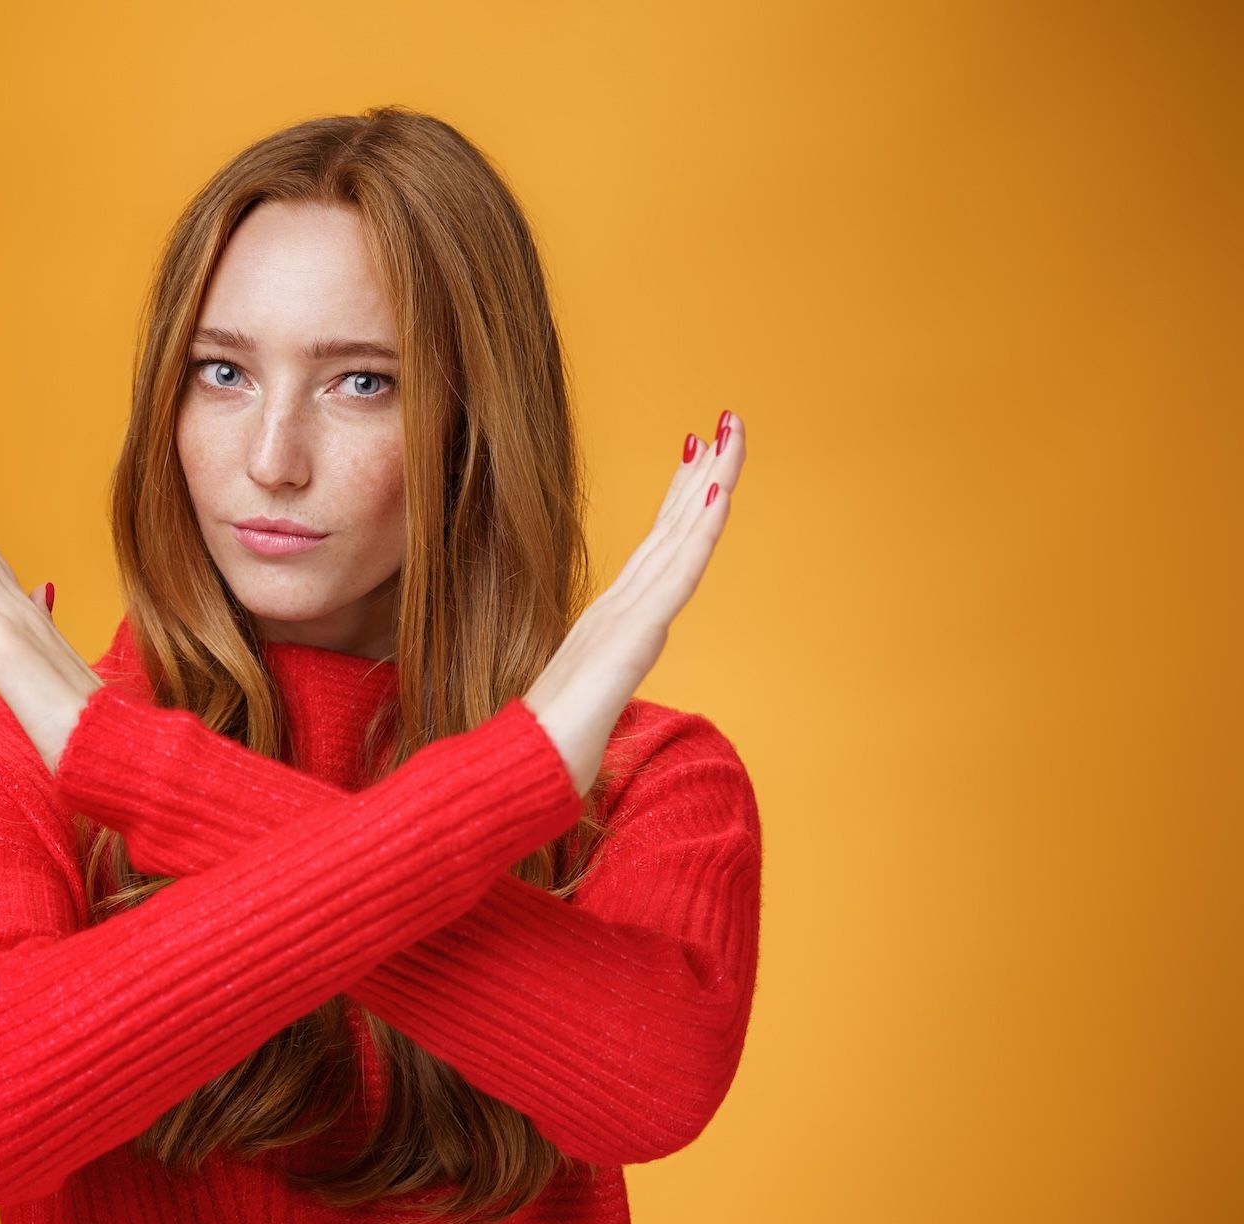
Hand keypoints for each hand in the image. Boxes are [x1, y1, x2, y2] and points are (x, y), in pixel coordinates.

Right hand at [522, 410, 747, 794]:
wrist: (524, 771)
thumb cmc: (550, 747)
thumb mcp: (589, 705)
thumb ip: (598, 684)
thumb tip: (596, 689)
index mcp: (615, 619)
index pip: (659, 548)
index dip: (682, 499)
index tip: (702, 455)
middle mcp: (621, 607)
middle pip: (673, 528)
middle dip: (705, 472)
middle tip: (729, 420)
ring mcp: (626, 617)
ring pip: (680, 538)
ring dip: (711, 483)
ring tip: (730, 434)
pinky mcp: (633, 636)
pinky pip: (676, 577)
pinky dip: (698, 532)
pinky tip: (717, 495)